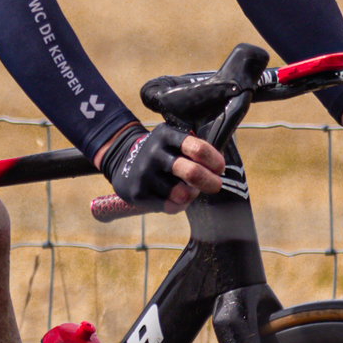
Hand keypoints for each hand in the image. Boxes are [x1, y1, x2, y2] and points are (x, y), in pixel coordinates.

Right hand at [99, 119, 224, 210]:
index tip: (219, 168)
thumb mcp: (173, 141)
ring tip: (189, 190)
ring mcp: (145, 174)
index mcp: (166, 136)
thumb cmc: (161, 153)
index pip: (197, 148)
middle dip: (209, 182)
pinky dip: (179, 205)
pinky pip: (170, 206)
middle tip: (215, 185)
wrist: (122, 161)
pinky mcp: (138, 193)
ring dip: (191, 194)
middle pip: (192, 172)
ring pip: (182, 193)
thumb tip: (216, 169)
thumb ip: (194, 150)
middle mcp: (154, 153)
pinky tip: (175, 198)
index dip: (213, 160)